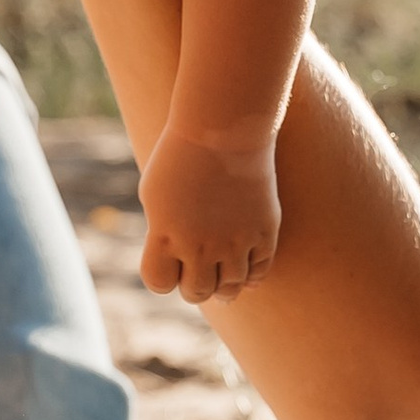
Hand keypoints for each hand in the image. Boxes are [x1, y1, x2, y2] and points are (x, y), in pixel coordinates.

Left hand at [139, 124, 279, 303]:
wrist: (224, 127)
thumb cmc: (180, 156)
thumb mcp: (155, 194)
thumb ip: (162, 234)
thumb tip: (176, 262)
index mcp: (165, 235)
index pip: (159, 283)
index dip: (163, 279)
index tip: (168, 264)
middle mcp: (200, 245)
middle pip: (196, 292)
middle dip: (194, 286)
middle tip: (197, 274)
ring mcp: (235, 241)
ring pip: (230, 290)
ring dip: (224, 288)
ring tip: (222, 280)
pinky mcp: (264, 232)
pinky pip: (259, 273)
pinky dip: (251, 277)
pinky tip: (245, 274)